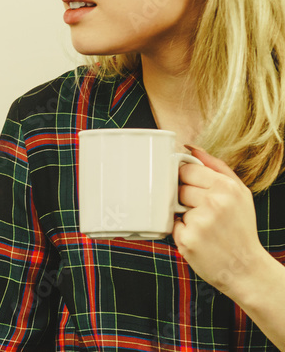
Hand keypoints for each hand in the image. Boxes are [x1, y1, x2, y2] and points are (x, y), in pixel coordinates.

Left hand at [173, 145, 274, 299]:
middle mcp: (214, 202)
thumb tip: (190, 147)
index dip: (186, 179)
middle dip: (185, 198)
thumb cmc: (240, 228)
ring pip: (173, 206)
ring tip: (203, 227)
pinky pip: (172, 226)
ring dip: (182, 215)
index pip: (186, 169)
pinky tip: (198, 239)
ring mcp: (199, 221)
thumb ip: (216, 166)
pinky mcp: (187, 239)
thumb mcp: (239, 193)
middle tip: (204, 213)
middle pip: (178, 187)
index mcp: (227, 187)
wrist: (246, 268)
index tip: (194, 189)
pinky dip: (180, 232)